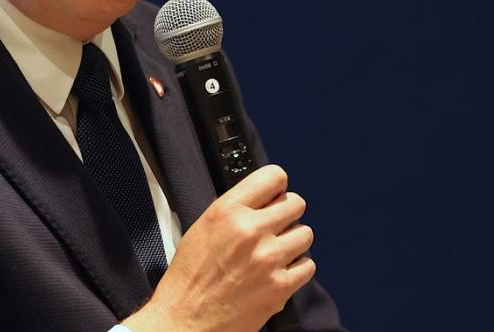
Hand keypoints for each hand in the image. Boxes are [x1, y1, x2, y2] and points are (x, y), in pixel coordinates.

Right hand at [124, 164, 315, 331]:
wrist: (185, 322)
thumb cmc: (190, 278)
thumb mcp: (203, 228)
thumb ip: (235, 208)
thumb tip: (264, 197)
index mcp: (228, 211)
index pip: (274, 177)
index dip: (277, 187)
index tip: (275, 196)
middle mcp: (250, 230)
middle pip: (296, 204)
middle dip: (286, 216)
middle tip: (274, 229)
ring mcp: (268, 258)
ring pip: (305, 234)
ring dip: (293, 242)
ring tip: (275, 253)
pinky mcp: (280, 286)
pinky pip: (308, 265)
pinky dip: (297, 270)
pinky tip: (278, 273)